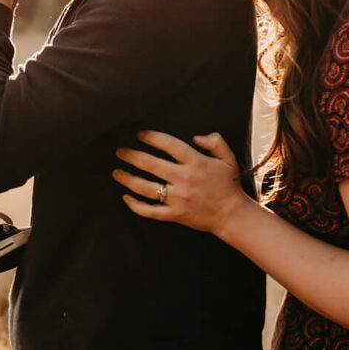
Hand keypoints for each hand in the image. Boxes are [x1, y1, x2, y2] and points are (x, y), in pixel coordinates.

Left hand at [113, 130, 253, 234]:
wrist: (232, 215)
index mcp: (196, 163)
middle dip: (131, 156)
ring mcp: (178, 199)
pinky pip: (150, 211)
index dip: (152, 137)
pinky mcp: (175, 215)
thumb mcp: (227, 158)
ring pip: (146, 188)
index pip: (169, 145)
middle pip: (151, 165)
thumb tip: (196, 137)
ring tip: (116, 172)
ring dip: (128, 179)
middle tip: (119, 151)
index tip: (140, 134)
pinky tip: (126, 197)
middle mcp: (184, 179)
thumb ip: (214, 142)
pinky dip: (135, 206)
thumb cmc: (228, 184)